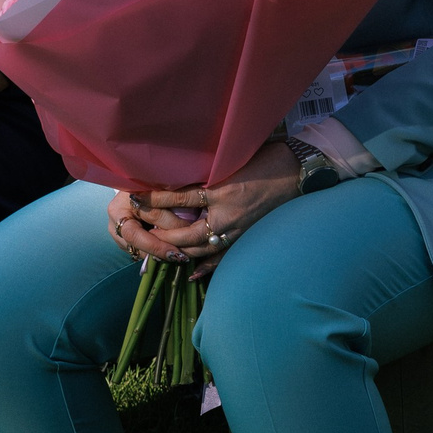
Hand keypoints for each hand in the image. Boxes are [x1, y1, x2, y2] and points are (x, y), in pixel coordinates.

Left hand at [113, 141, 301, 276]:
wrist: (298, 171)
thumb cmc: (266, 158)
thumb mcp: (231, 160)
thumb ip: (206, 170)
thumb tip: (178, 171)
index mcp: (220, 190)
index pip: (178, 197)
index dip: (154, 198)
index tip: (134, 197)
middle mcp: (226, 214)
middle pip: (184, 232)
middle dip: (160, 233)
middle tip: (141, 229)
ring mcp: (237, 230)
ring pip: (199, 249)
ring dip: (177, 251)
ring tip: (157, 248)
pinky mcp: (246, 237)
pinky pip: (222, 258)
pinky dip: (206, 268)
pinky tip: (191, 274)